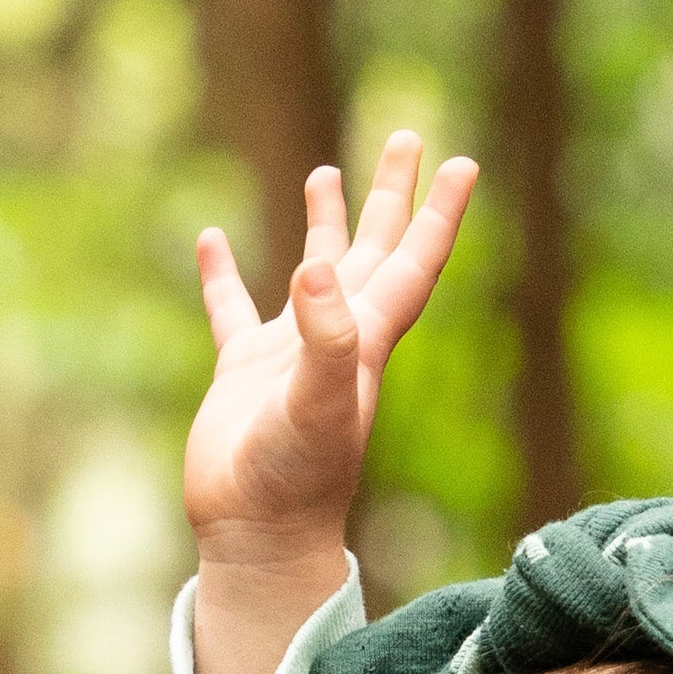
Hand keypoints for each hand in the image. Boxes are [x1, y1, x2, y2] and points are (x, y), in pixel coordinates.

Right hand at [187, 133, 477, 570]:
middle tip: (405, 135)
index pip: (412, 262)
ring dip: (324, 224)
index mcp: (366, 341)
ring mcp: (289, 356)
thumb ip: (324, 338)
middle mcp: (336, 340)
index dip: (439, 214)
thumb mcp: (317, 403)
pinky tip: (210, 239)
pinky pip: (232, 312)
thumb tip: (313, 270)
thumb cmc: (295, 479)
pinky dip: (222, 275)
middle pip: (374, 250)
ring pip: (313, 273)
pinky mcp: (241, 376)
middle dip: (391, 195)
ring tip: (326, 171)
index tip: (462, 162)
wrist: (256, 538)